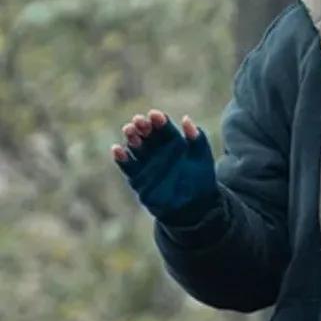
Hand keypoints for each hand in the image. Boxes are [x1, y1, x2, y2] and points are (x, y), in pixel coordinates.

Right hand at [112, 109, 220, 224]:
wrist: (195, 205)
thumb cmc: (201, 179)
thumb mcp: (203, 158)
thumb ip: (197, 139)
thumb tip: (186, 119)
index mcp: (173, 143)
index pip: (164, 128)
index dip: (159, 121)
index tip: (155, 115)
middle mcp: (157, 150)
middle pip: (147, 135)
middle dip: (142, 127)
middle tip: (139, 120)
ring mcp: (147, 163)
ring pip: (136, 147)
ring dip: (131, 139)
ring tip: (129, 131)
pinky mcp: (138, 177)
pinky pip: (128, 166)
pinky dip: (122, 158)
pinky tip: (117, 149)